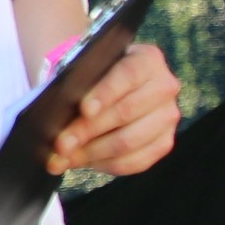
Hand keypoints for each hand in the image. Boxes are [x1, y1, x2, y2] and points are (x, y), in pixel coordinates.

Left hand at [48, 40, 177, 175]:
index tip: (84, 110)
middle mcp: (165, 87)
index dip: (106, 93)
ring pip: (130, 141)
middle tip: (60, 144)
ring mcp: (168, 117)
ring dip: (92, 153)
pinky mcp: (164, 142)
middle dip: (88, 130)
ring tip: (64, 158)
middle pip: (127, 112)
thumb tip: (55, 116)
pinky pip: (136, 161)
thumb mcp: (87, 69)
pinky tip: (82, 162)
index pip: (128, 75)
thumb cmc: (93, 77)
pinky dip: (105, 164)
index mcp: (148, 59)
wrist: (110, 87)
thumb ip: (76, 85)